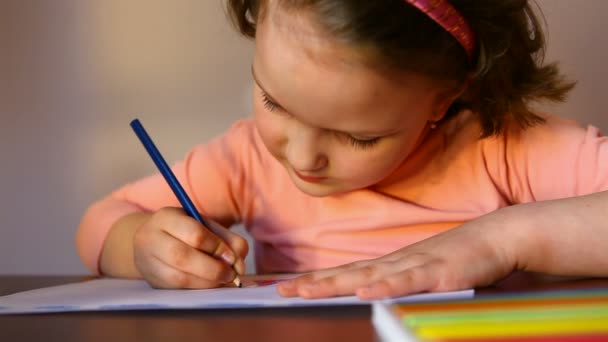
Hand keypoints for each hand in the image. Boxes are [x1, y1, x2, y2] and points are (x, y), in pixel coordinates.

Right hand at [133, 207, 247, 288]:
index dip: (217, 247)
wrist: (150, 241)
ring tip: (224, 280)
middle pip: (183, 257)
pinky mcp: (152, 281)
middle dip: (213, 269)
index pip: (194, 234)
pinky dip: (199, 288)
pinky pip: (178, 289)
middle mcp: (151, 238)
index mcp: (166, 217)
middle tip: (231, 274)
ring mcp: (147, 262)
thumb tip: (239, 264)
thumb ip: (226, 239)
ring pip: (179, 278)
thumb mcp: (204, 225)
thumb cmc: (183, 230)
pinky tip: (211, 284)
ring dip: (208, 282)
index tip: (232, 257)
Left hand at [277, 210, 519, 298]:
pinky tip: (363, 292)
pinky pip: (407, 281)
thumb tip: (374, 295)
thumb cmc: (461, 257)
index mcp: (392, 265)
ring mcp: (415, 265)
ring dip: (335, 284)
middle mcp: (396, 263)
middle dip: (313, 283)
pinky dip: (384, 287)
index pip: (347, 274)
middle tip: (279, 290)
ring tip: (304, 291)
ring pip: (368, 277)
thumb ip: (402, 284)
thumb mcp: (425, 273)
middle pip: (347, 275)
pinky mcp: (439, 273)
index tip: (289, 286)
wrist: (497, 237)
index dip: (318, 280)